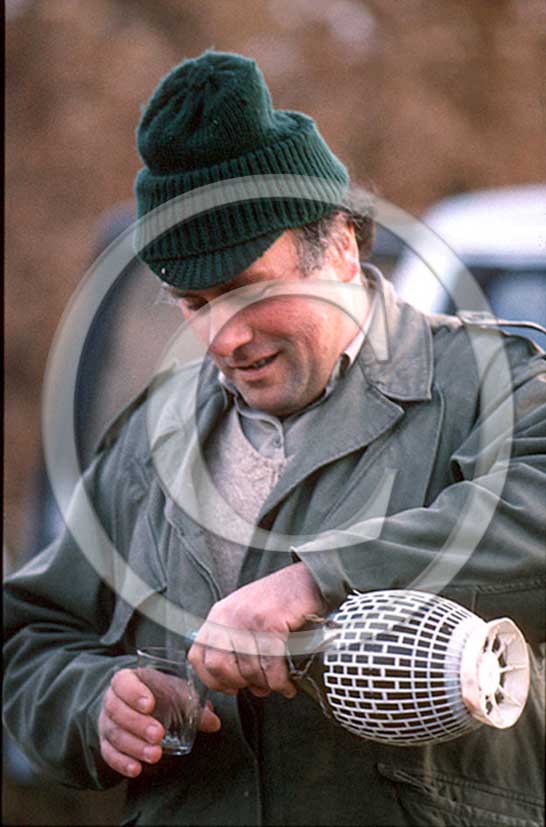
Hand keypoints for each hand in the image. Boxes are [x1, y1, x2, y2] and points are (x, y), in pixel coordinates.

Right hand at [98, 668, 220, 777]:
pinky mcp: (106, 744)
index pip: (123, 682)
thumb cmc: (156, 694)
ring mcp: (106, 723)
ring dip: (134, 746)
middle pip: (117, 711)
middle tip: (158, 734)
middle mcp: (112, 700)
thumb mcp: (173, 692)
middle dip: (138, 724)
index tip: (150, 704)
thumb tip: (214, 722)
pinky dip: (122, 763)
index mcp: (127, 680)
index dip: (134, 693)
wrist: (133, 705)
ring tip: (155, 754)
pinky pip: (109, 754)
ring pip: (115, 734)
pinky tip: (137, 769)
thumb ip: (191, 704)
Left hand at [188, 562, 324, 698]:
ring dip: (265, 684)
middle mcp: (228, 616)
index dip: (211, 679)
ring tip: (277, 685)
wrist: (307, 579)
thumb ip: (236, 645)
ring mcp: (248, 618)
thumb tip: (244, 685)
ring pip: (248, 668)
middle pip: (218, 665)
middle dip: (238, 683)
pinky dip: (280, 681)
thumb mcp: (245, 614)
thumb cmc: (279, 600)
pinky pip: (271, 664)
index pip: (197, 656)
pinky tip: (287, 684)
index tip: (229, 688)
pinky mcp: (271, 622)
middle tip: (257, 687)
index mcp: (218, 615)